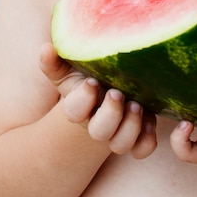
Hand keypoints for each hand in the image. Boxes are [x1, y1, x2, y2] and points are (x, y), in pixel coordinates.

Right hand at [39, 43, 156, 157]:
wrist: (109, 89)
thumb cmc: (89, 75)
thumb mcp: (71, 67)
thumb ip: (56, 61)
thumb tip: (45, 49)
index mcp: (80, 106)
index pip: (75, 111)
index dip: (83, 99)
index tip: (92, 82)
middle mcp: (98, 123)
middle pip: (100, 132)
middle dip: (110, 114)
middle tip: (117, 93)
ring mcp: (119, 131)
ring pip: (121, 144)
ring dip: (130, 127)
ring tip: (136, 104)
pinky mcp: (139, 134)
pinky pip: (142, 148)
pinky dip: (146, 140)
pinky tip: (151, 121)